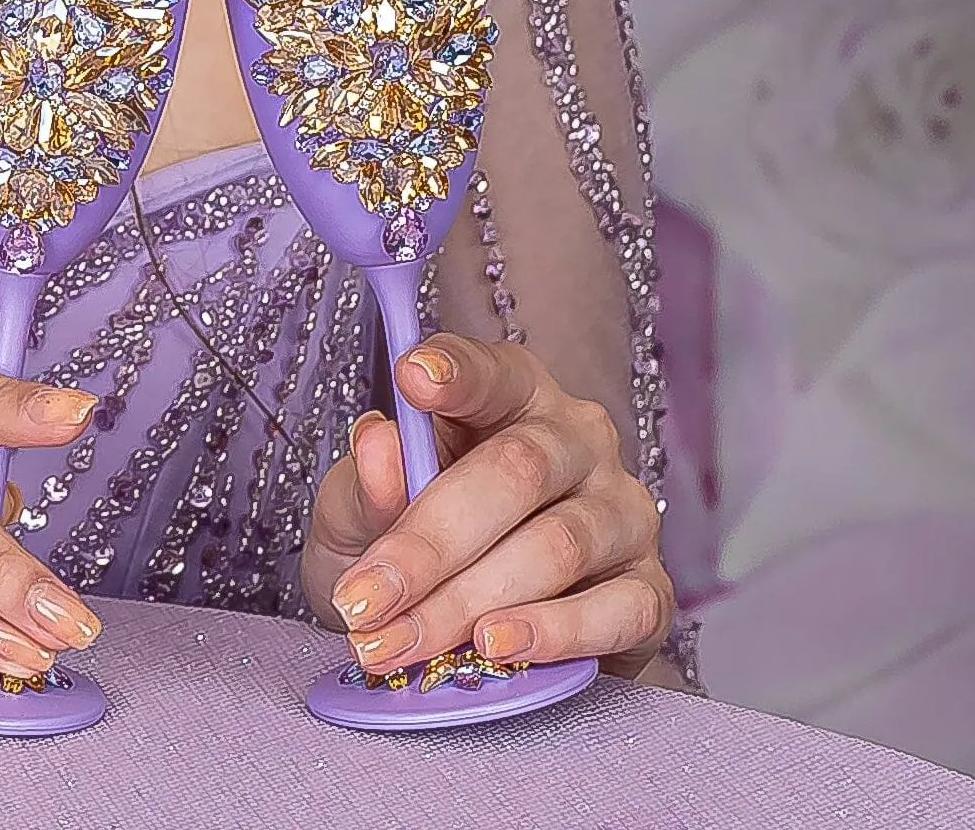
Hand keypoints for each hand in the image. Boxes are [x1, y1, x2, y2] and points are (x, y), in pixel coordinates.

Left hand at [302, 335, 672, 678]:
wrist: (481, 644)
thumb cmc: (419, 552)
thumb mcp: (366, 515)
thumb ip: (366, 484)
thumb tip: (376, 444)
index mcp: (512, 394)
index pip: (489, 371)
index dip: (455, 372)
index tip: (410, 375)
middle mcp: (579, 440)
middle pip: (516, 472)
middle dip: (432, 544)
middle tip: (366, 601)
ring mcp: (624, 513)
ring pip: (556, 546)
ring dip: (471, 602)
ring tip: (407, 641)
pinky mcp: (651, 590)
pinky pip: (616, 609)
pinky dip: (552, 633)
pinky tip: (496, 646)